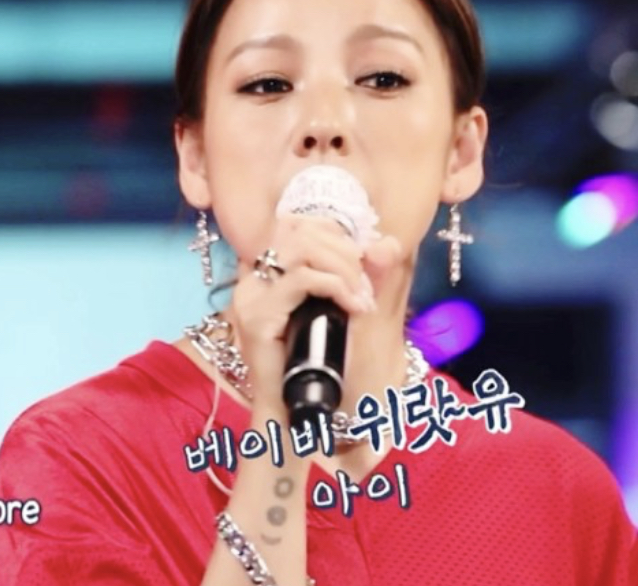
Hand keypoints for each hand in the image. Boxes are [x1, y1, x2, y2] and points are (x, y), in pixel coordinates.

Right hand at [227, 215, 398, 409]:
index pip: (295, 223)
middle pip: (299, 228)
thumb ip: (359, 277)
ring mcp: (250, 297)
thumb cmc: (315, 366)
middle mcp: (251, 280)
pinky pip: (302, 279)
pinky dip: (337, 286)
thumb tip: (387, 244)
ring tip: (361, 296)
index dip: (334, 231)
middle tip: (366, 284)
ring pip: (301, 246)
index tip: (362, 259)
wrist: (291, 415)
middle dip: (344, 249)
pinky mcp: (256, 318)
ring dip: (343, 265)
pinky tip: (355, 306)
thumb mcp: (342, 314)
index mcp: (264, 274)